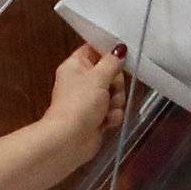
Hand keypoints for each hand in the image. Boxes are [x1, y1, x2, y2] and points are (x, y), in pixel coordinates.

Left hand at [40, 45, 127, 172]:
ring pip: (115, 93)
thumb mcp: (98, 77)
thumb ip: (112, 62)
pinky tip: (107, 121)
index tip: (120, 59)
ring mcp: (90, 100)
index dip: (109, 54)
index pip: (95, 50)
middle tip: (110, 90)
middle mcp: (82, 81)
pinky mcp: (97, 117)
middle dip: (116, 84)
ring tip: (107, 109)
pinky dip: (113, 116)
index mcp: (76, 65)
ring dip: (116, 102)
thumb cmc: (78, 105)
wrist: (70, 139)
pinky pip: (114, 110)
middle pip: (110, 73)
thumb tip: (119, 49)